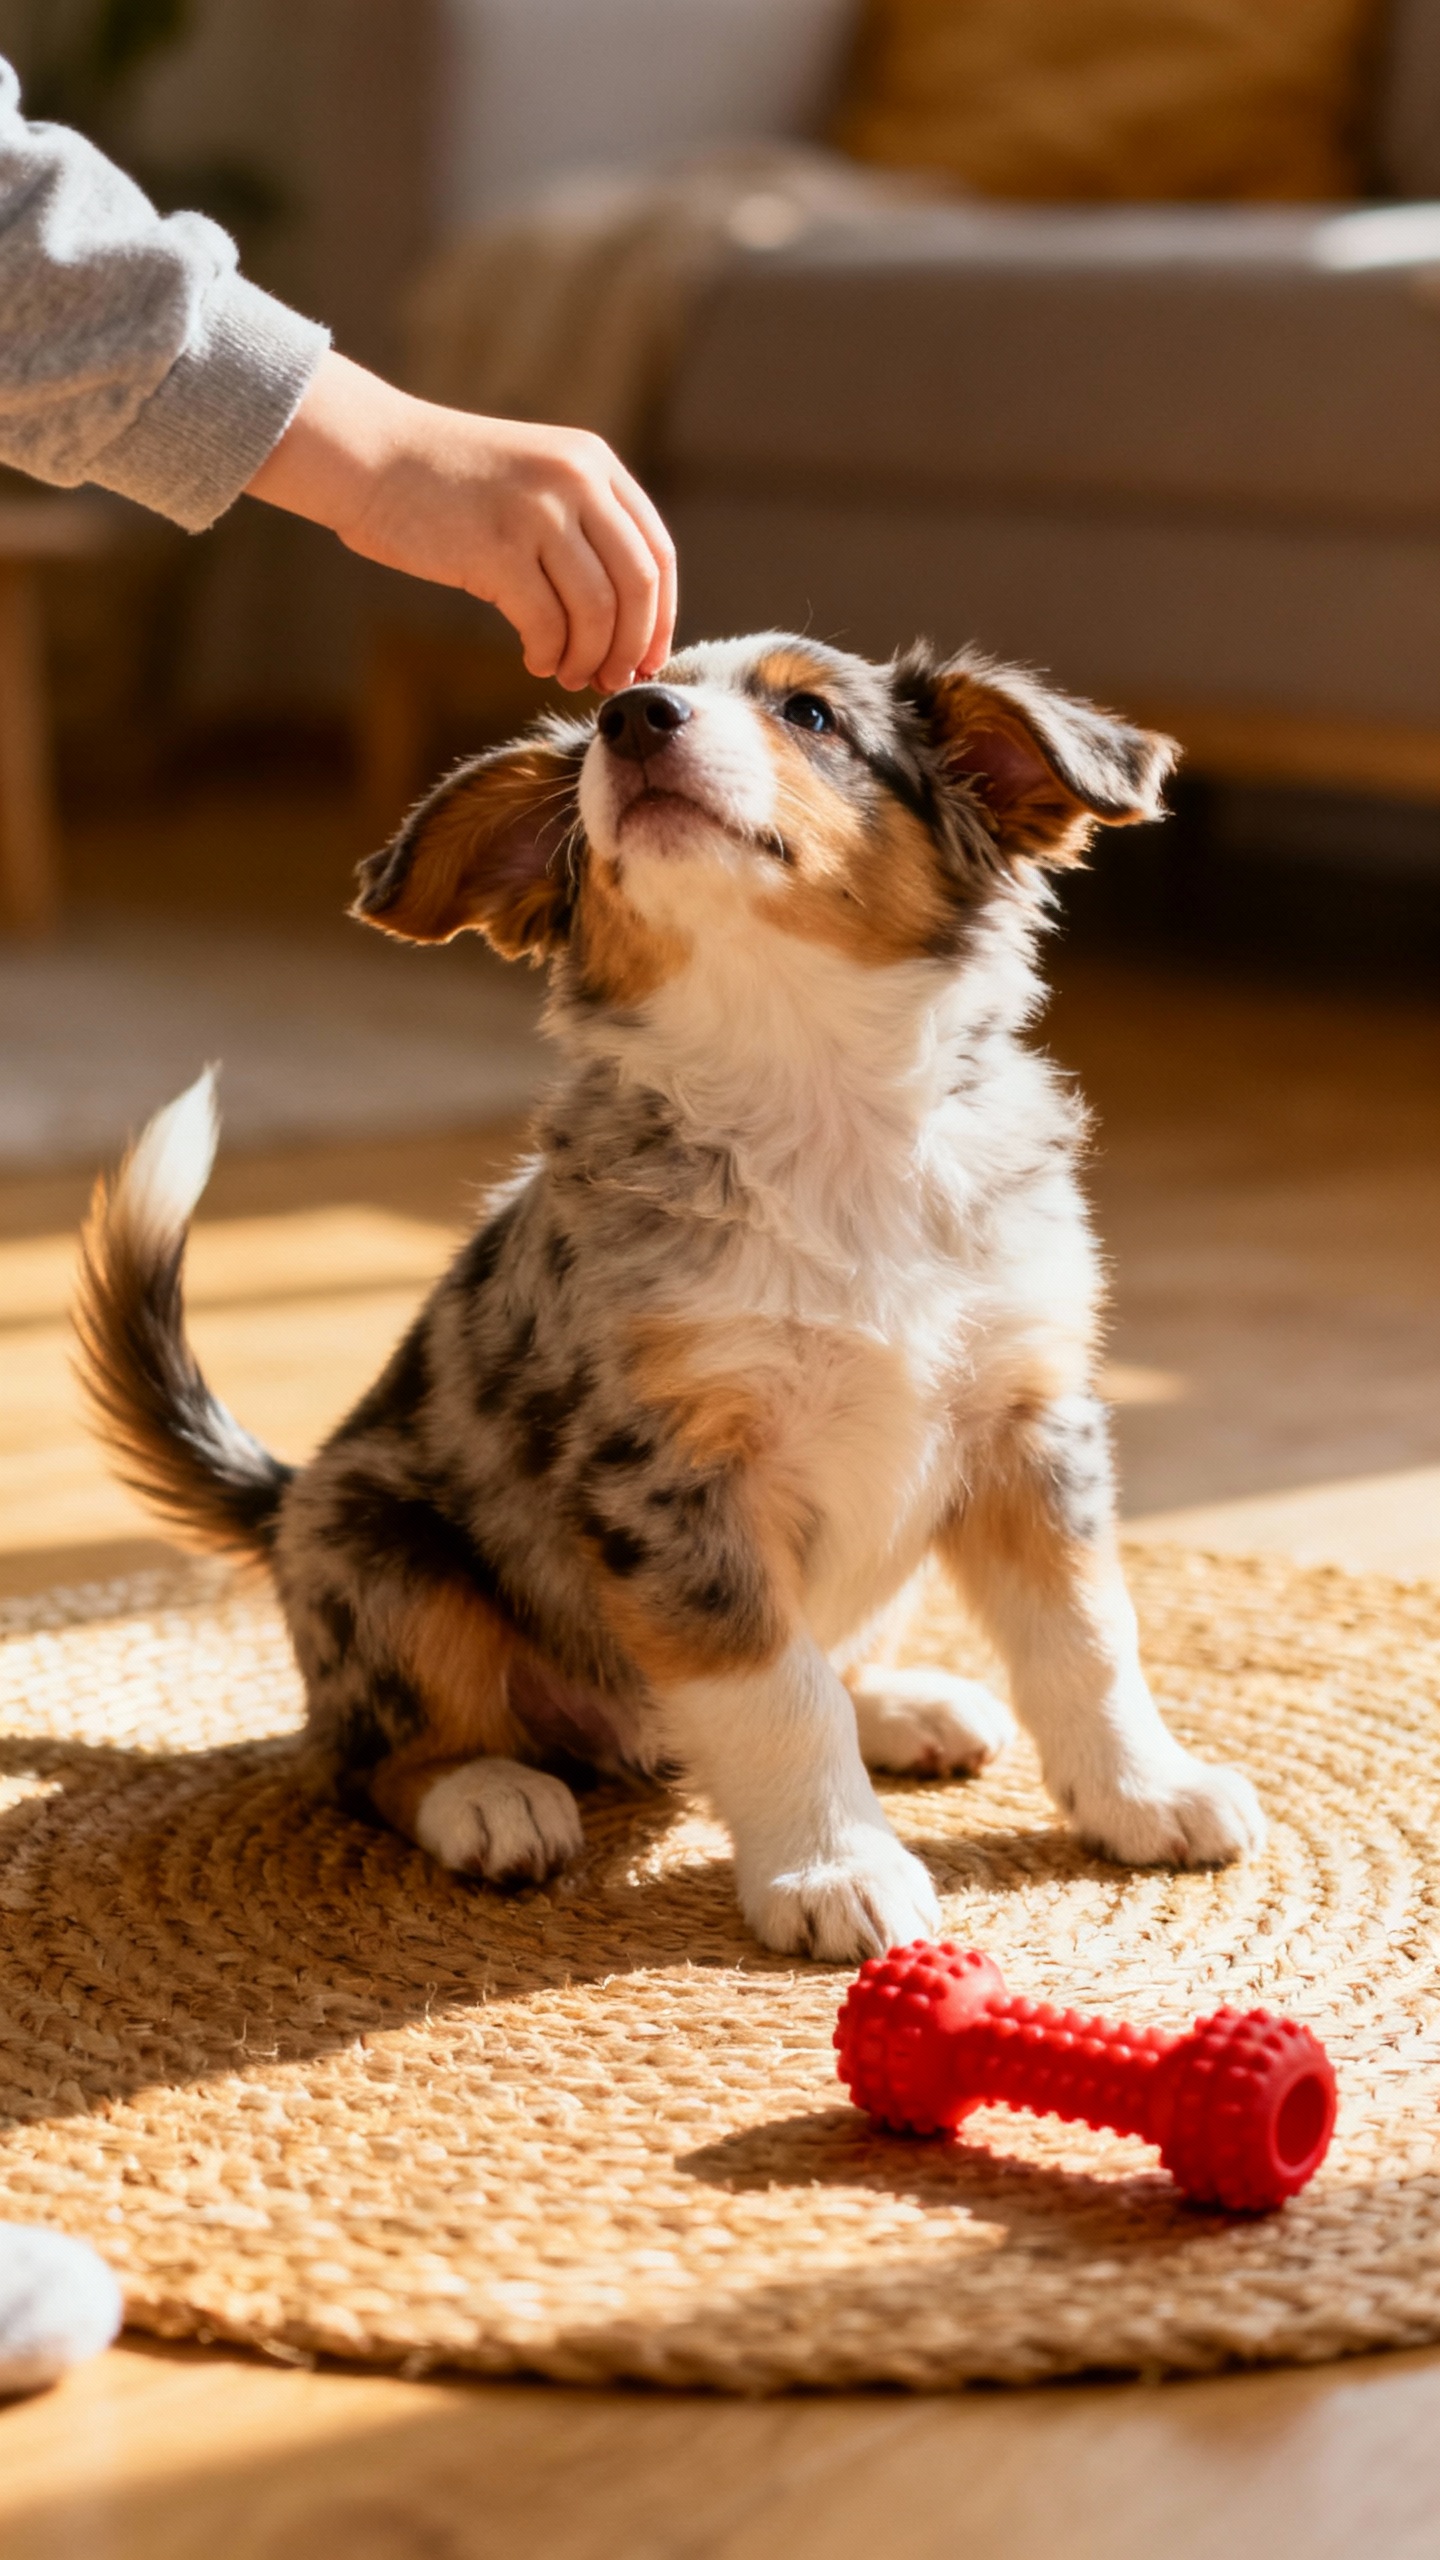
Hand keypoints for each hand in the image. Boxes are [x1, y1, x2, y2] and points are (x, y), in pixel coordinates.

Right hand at [246, 351, 676, 691]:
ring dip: (588, 658)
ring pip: (598, 611)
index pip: (658, 553)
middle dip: (631, 647)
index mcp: (595, 464)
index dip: (660, 618)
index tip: (648, 659)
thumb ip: (582, 528)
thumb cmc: (447, 484)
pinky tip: (534, 660)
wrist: (371, 454)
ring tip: (566, 673)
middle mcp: (576, 480)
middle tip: (612, 681)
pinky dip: (548, 655)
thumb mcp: (534, 482)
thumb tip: (624, 623)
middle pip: (638, 586)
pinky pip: (547, 623)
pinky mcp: (497, 548)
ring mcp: (537, 512)